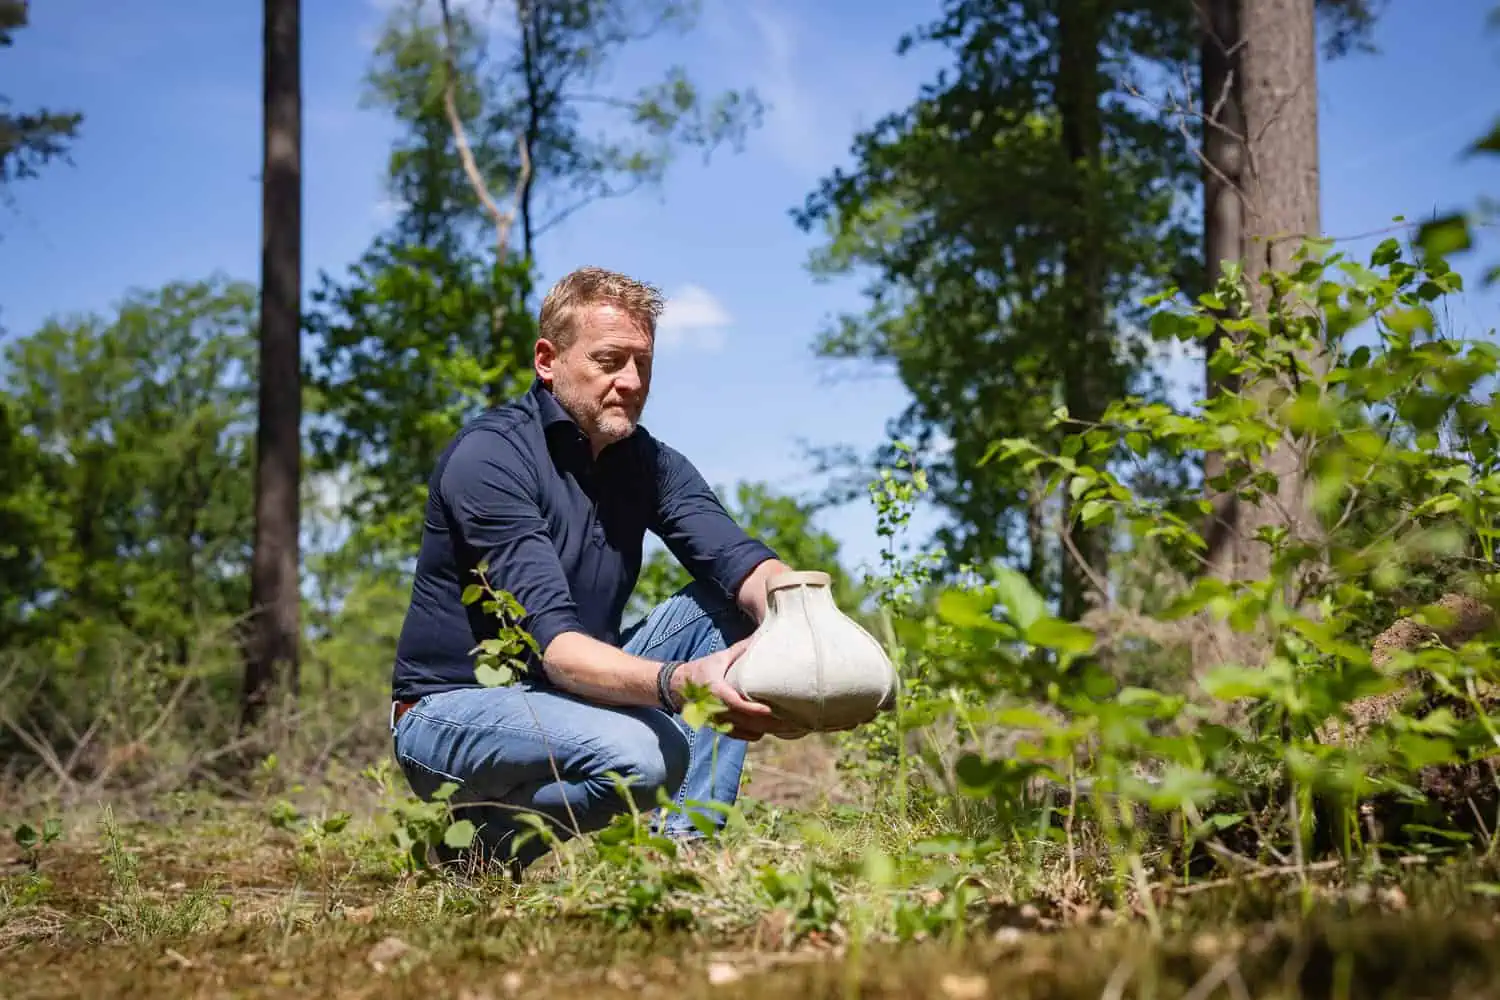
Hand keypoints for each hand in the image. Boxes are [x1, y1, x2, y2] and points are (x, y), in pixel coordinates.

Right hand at [673, 639, 804, 740]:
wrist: (677, 688)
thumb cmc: (702, 669)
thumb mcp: (720, 657)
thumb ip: (741, 649)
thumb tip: (762, 635)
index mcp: (716, 690)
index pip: (736, 704)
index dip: (753, 709)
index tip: (770, 710)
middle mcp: (716, 709)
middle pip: (745, 722)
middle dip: (768, 723)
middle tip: (792, 719)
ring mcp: (718, 721)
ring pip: (746, 732)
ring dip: (765, 730)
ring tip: (787, 725)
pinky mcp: (720, 728)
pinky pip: (741, 736)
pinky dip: (756, 734)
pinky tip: (771, 729)